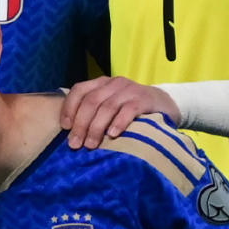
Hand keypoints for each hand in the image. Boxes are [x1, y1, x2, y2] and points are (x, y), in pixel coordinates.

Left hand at [56, 76, 176, 146]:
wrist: (163, 104)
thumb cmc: (129, 109)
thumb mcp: (109, 106)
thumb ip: (93, 112)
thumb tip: (71, 134)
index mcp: (101, 83)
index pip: (79, 90)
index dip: (69, 108)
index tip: (65, 128)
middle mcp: (114, 83)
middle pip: (91, 101)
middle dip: (81, 124)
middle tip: (75, 144)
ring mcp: (130, 90)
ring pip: (107, 107)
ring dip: (96, 127)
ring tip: (90, 145)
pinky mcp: (144, 99)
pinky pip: (128, 110)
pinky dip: (118, 122)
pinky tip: (113, 135)